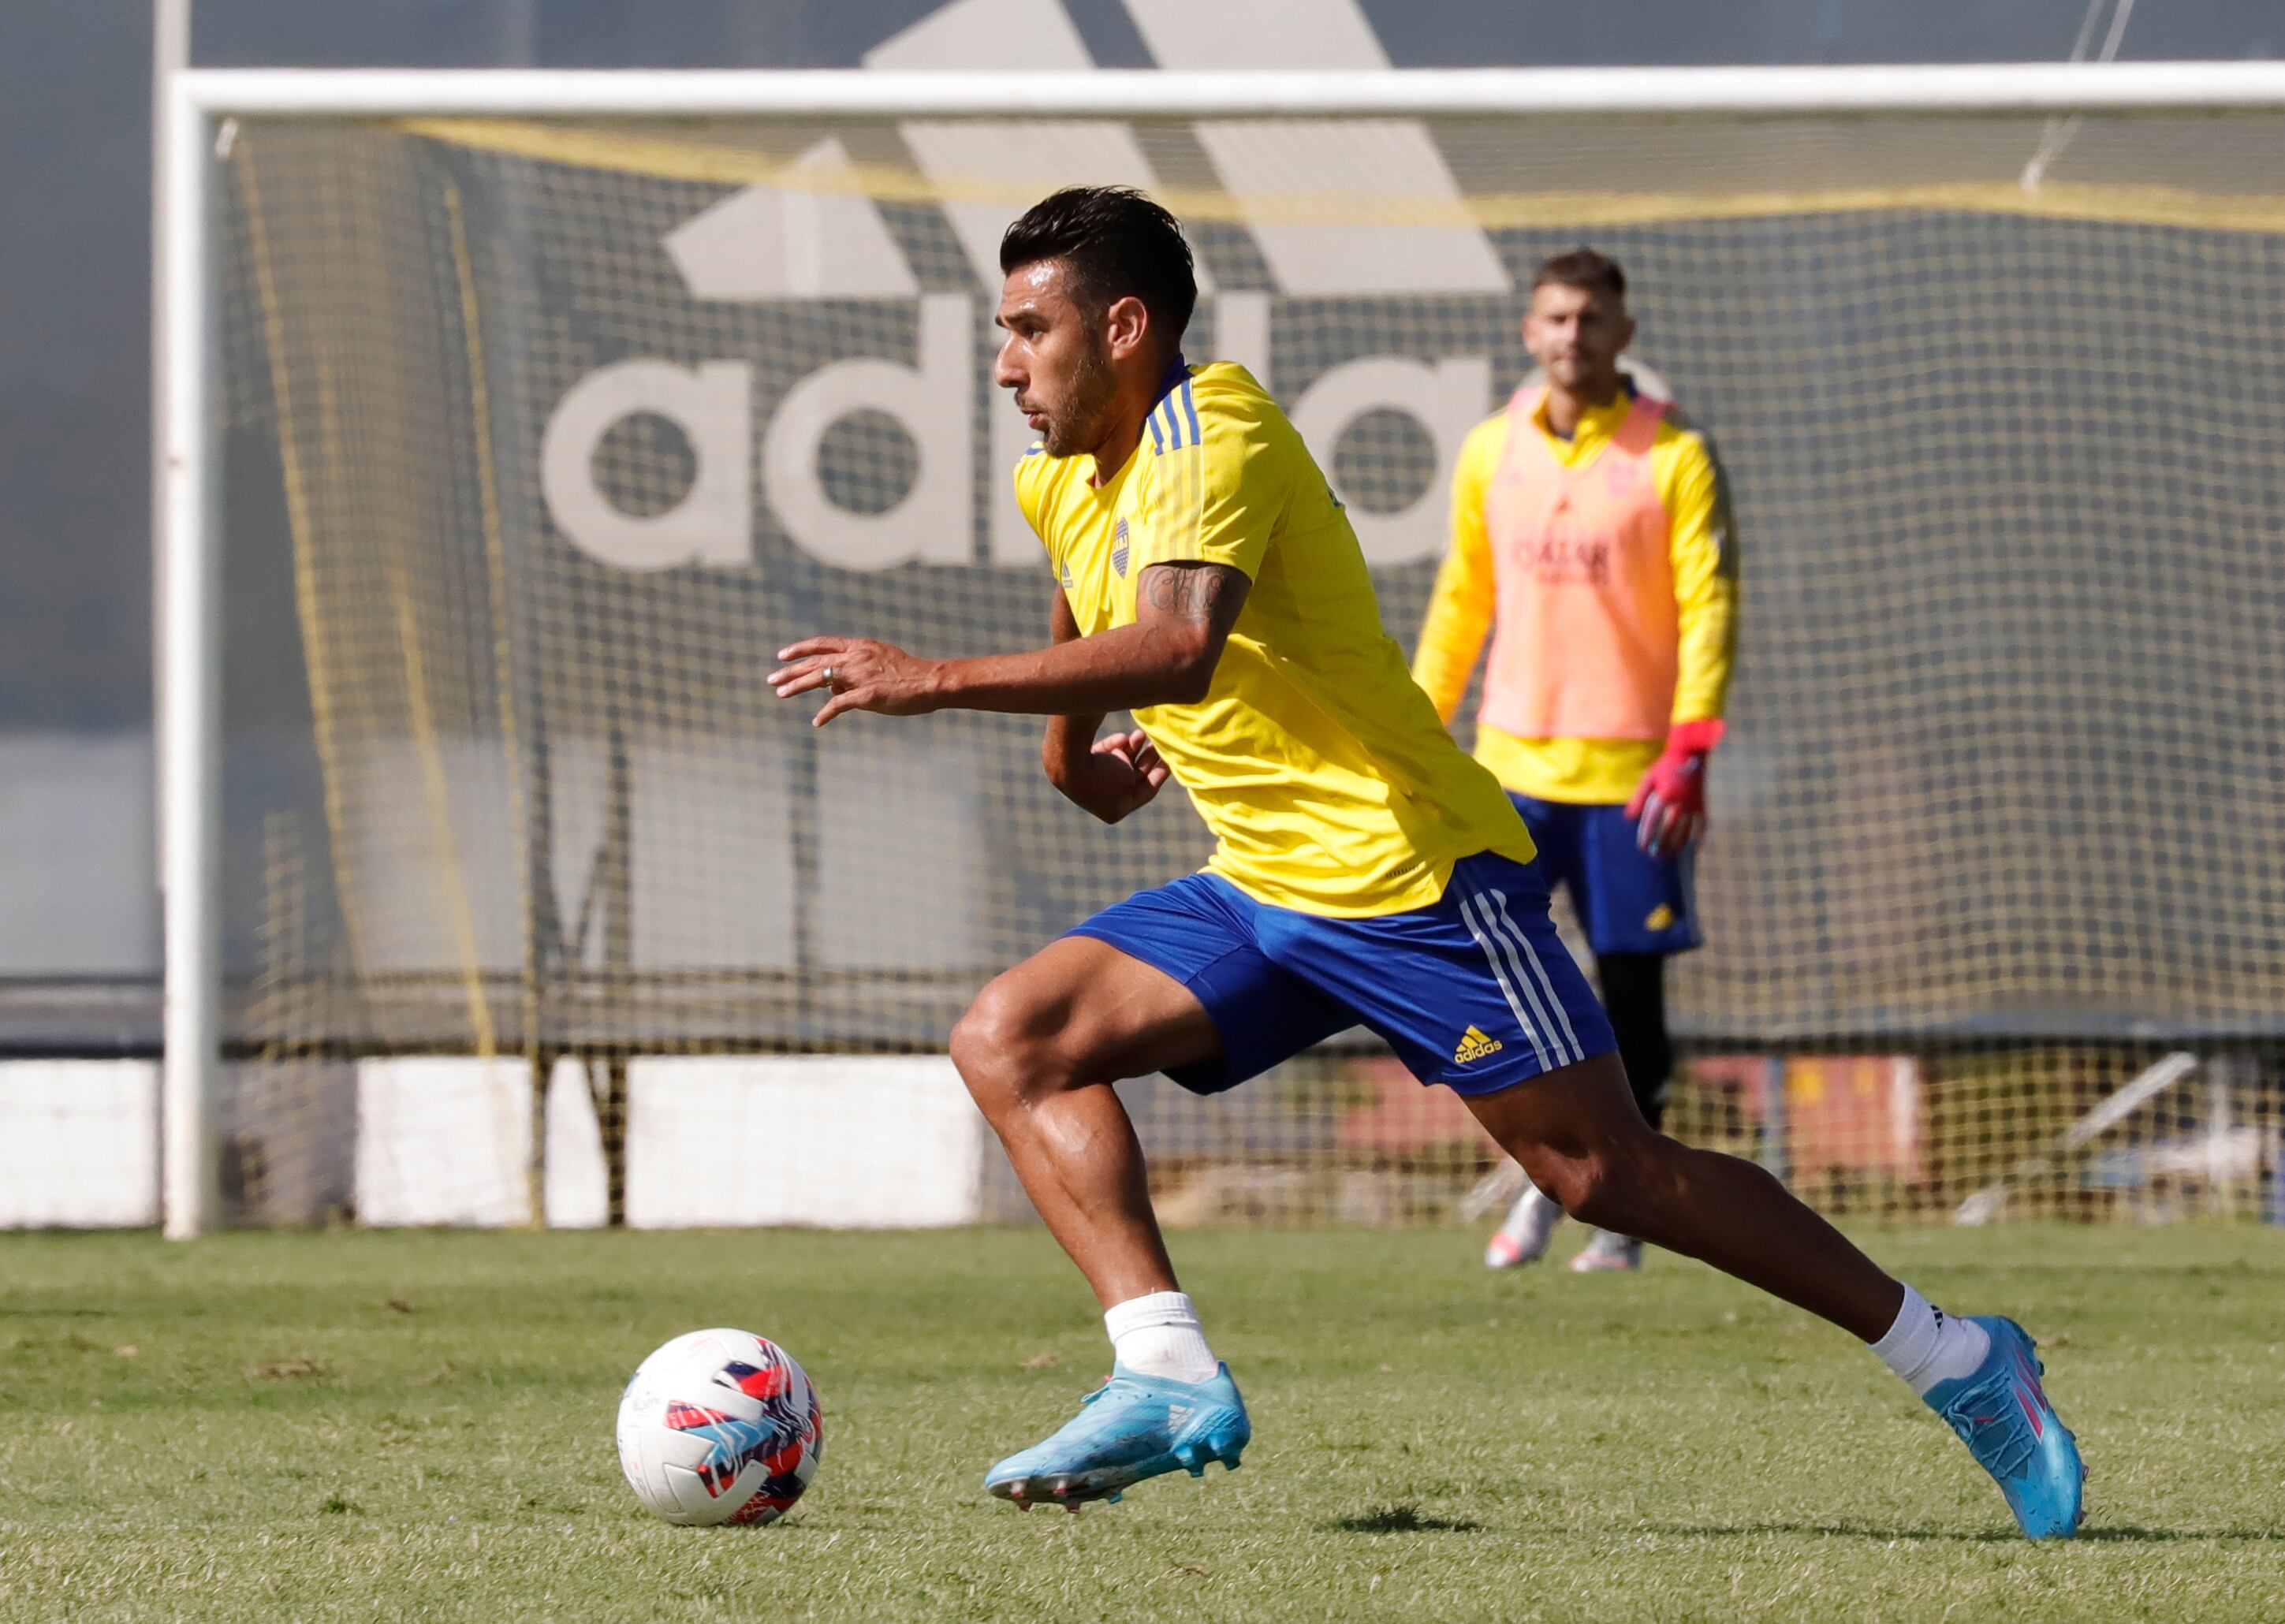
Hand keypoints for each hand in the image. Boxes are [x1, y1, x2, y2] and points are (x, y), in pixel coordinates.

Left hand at [768, 636, 943, 725]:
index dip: (800, 649)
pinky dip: (826, 713)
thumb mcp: (878, 663)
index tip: (782, 655)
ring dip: (797, 686)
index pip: (822, 644)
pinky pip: (840, 704)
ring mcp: (861, 675)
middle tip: (770, 679)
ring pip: (820, 678)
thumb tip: (830, 685)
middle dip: (790, 670)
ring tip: (780, 694)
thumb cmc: (908, 674)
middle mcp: (856, 657)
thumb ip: (853, 671)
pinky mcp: (868, 694)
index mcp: (859, 647)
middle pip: (815, 662)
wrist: (931, 681)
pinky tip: (817, 721)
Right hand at [1067, 727, 1169, 822]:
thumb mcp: (1132, 776)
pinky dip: (1114, 745)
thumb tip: (1152, 761)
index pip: (1145, 791)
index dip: (1160, 774)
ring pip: (1119, 762)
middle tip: (1157, 744)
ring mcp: (1089, 780)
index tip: (1170, 759)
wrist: (1069, 760)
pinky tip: (1121, 738)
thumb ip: (1143, 772)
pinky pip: (1103, 754)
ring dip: (1132, 748)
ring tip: (1140, 735)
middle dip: (1147, 758)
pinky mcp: (1079, 763)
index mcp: (1115, 810)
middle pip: (1133, 775)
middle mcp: (1102, 798)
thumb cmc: (1105, 774)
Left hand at [1624, 719, 1725, 857]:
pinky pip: (1701, 827)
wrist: (1692, 754)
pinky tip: (1692, 849)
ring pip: (1686, 831)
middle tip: (1653, 855)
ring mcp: (1694, 805)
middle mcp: (1681, 802)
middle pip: (1670, 830)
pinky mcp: (1703, 806)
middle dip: (1661, 844)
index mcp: (1665, 794)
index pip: (1653, 820)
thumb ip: (1638, 799)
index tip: (1642, 847)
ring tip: (1668, 855)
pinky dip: (1697, 839)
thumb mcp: (1649, 779)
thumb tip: (1629, 818)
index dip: (1647, 835)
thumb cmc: (1666, 766)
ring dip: (1677, 846)